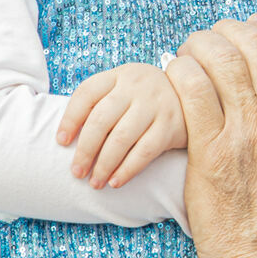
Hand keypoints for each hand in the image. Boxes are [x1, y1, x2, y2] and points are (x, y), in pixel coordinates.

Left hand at [57, 63, 186, 187]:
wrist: (196, 95)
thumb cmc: (147, 100)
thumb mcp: (126, 90)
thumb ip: (102, 104)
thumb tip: (69, 138)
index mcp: (119, 75)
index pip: (86, 93)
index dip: (70, 119)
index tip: (61, 142)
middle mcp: (137, 86)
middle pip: (101, 119)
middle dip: (85, 150)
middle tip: (76, 172)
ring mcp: (156, 104)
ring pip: (121, 138)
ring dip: (104, 164)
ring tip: (95, 182)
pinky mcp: (172, 124)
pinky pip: (145, 151)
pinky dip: (127, 169)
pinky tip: (116, 181)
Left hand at [165, 14, 256, 257]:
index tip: (249, 30)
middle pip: (252, 44)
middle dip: (228, 31)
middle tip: (211, 39)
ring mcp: (246, 135)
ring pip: (219, 60)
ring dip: (200, 46)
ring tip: (189, 53)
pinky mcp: (210, 155)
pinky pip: (191, 92)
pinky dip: (181, 73)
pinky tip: (176, 76)